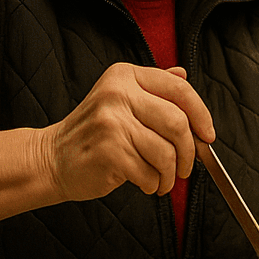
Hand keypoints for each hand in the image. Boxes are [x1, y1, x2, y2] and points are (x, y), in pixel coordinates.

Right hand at [40, 64, 213, 201]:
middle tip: (185, 167)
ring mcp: (111, 122)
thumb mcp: (119, 99)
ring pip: (166, 153)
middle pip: (177, 123)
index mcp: (125, 76)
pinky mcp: (108, 151)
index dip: (201, 115)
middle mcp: (117, 94)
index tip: (207, 135)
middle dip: (189, 151)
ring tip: (163, 180)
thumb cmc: (92, 134)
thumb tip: (184, 75)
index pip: (179, 90)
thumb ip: (152, 87)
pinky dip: (154, 184)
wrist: (51, 158)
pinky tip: (145, 182)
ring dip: (171, 174)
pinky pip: (150, 173)